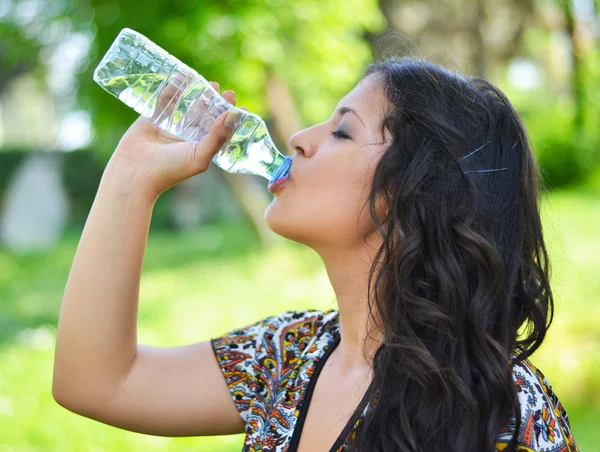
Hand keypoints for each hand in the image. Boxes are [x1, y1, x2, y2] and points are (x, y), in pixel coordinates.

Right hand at [108, 80, 245, 200]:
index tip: (241, 107)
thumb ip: (218, 136)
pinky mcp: (154, 118)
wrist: (135, 173)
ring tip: (210, 83)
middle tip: (225, 91)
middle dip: (216, 103)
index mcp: (200, 148)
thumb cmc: (170, 169)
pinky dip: (173, 88)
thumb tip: (235, 114)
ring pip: (187, 106)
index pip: (219, 131)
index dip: (229, 119)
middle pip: (205, 115)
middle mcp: (187, 137)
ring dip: (198, 94)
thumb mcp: (200, 155)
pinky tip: (182, 76)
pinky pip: (165, 100)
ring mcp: (170, 126)